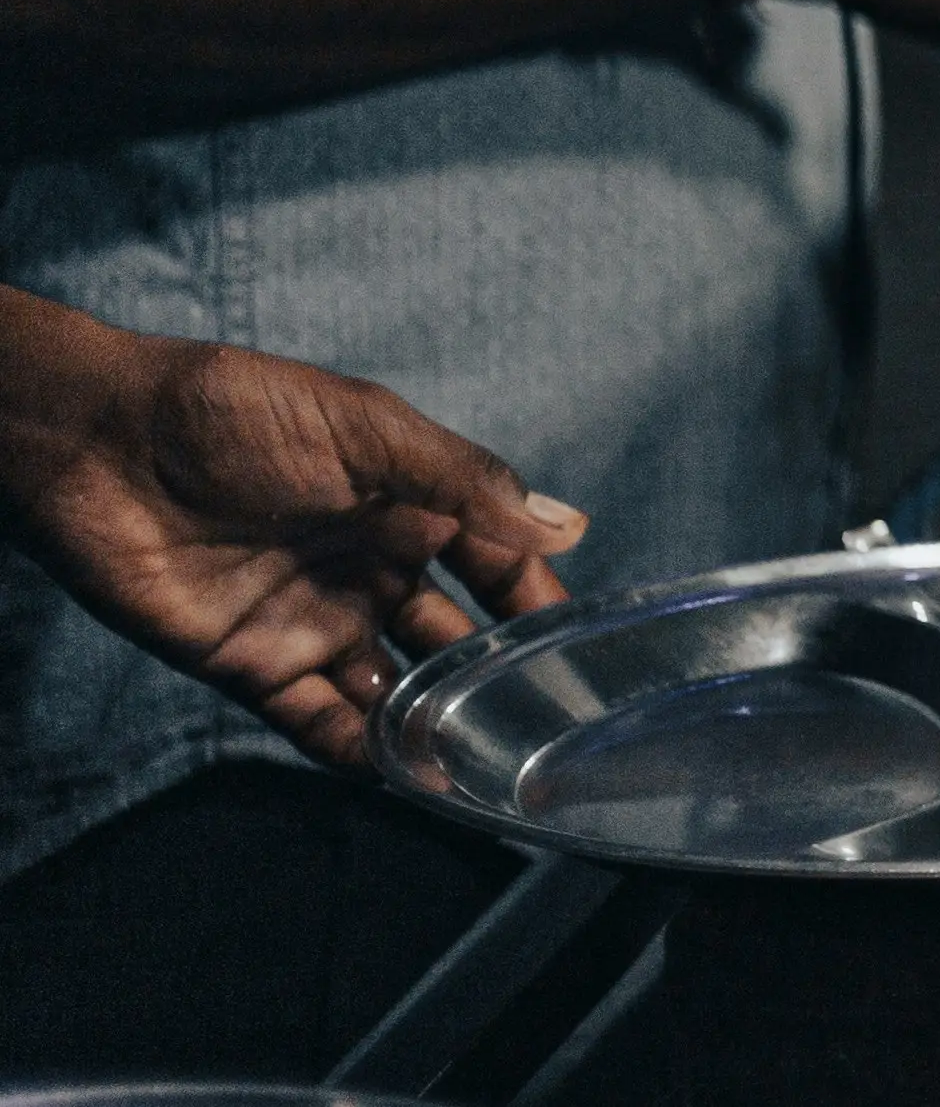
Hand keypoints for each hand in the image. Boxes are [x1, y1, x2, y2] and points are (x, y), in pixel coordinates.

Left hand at [0, 291, 585, 768]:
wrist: (103, 446)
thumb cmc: (239, 414)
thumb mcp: (369, 431)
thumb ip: (466, 482)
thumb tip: (569, 528)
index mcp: (409, 507)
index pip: (496, 564)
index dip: (539, 603)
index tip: (588, 650)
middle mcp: (370, 571)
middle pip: (453, 640)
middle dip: (496, 680)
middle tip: (545, 728)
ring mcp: (313, 623)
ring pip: (394, 690)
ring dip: (435, 724)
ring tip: (482, 763)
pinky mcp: (252, 666)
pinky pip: (317, 721)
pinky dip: (359, 750)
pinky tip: (400, 771)